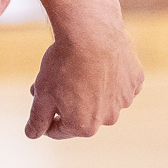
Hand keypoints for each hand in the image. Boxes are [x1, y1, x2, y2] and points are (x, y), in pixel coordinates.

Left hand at [26, 2, 144, 138]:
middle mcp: (108, 119)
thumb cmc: (63, 64)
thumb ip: (38, 119)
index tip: (39, 101)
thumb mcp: (42, 93)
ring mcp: (125, 100)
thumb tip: (32, 135)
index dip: (44, 117)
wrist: (91, 33)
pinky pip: (117, 83)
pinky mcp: (135, 80)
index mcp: (84, 126)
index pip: (58, 130)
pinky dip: (107, 76)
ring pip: (100, 98)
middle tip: (51, 80)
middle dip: (64, 101)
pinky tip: (96, 60)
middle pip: (80, 114)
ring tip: (71, 67)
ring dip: (86, 89)